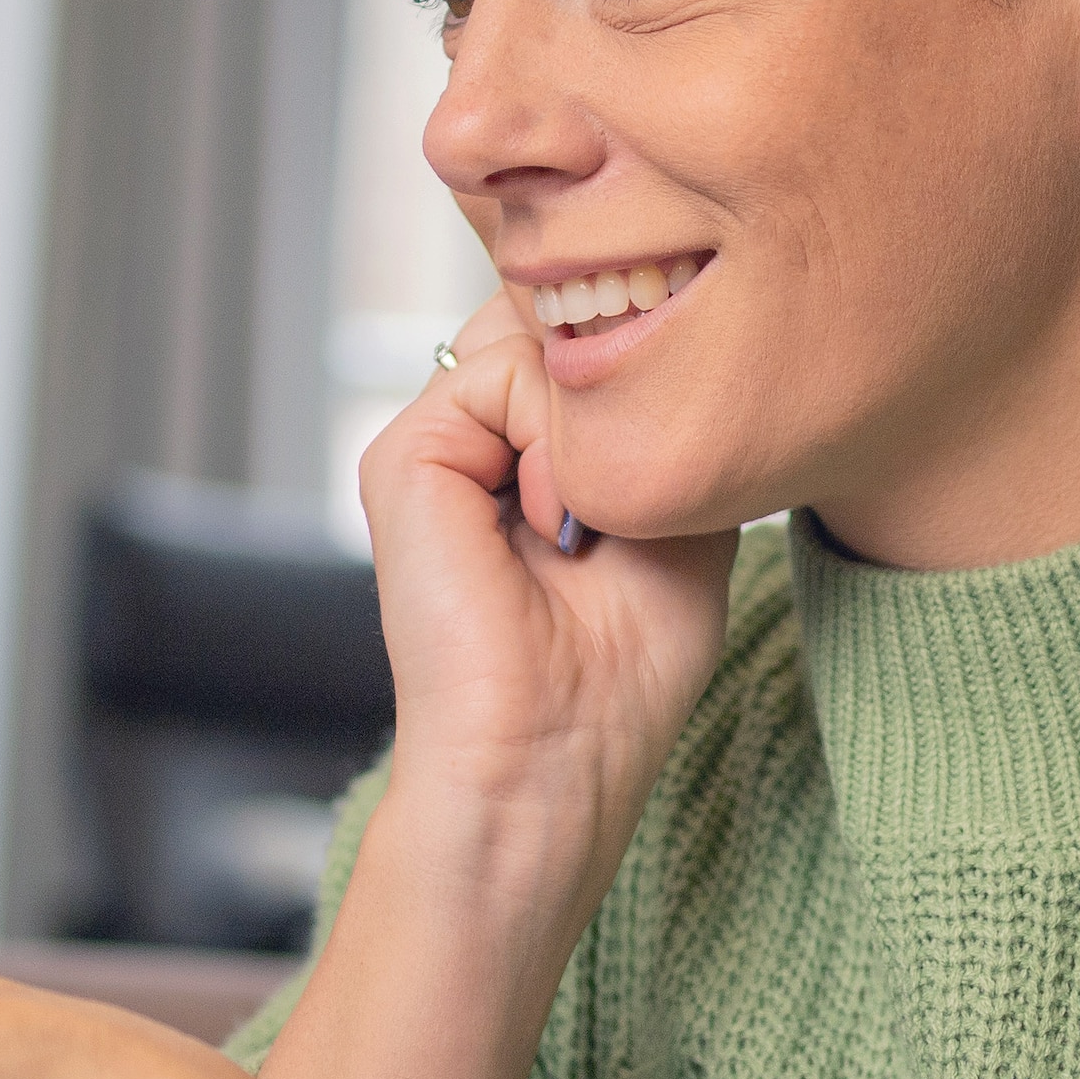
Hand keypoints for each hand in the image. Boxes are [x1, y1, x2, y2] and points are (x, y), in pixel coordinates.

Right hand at [355, 283, 735, 867]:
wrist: (551, 759)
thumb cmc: (624, 671)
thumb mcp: (678, 514)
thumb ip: (657, 416)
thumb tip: (627, 319)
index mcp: (529, 457)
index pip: (588, 339)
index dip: (645, 365)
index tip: (669, 459)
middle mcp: (474, 441)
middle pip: (560, 322)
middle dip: (621, 389)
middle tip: (616, 515)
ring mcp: (433, 446)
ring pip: (538, 340)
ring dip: (593, 429)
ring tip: (579, 531)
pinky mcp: (402, 458)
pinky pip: (501, 370)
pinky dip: (554, 441)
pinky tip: (549, 525)